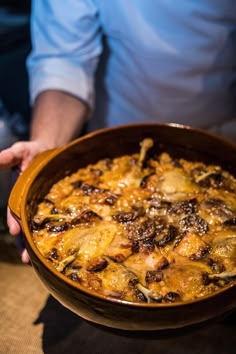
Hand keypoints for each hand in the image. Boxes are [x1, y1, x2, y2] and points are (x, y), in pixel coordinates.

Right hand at [0, 140, 49, 262]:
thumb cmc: (34, 152)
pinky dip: (48, 236)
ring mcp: (37, 208)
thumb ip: (8, 157)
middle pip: (23, 226)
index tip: (15, 231)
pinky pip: (49, 224)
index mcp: (17, 194)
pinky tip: (51, 249)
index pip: (13, 210)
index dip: (13, 220)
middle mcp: (25, 204)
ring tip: (36, 263)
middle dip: (23, 242)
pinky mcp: (50, 209)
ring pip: (34, 230)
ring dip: (33, 246)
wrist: (51, 152)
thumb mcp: (20, 151)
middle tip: (26, 258)